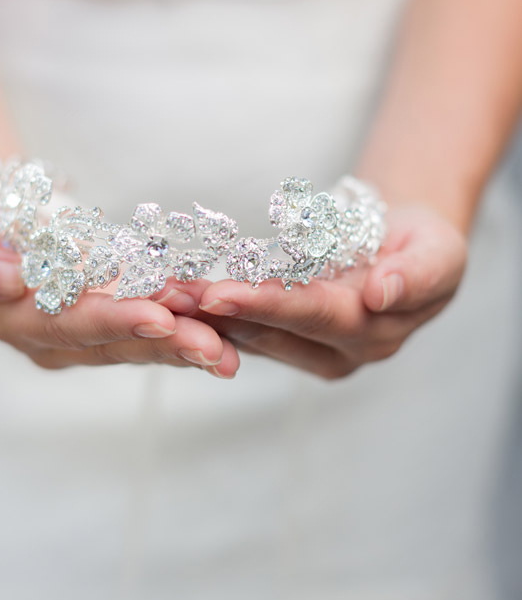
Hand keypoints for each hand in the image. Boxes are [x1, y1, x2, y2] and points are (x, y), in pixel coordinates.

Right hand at [0, 196, 239, 377]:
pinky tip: (226, 328)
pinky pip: (154, 326)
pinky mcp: (112, 320)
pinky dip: (189, 326)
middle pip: (117, 344)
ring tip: (228, 348)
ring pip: (142, 343)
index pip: (71, 326)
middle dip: (167, 343)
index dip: (114, 321)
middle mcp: (58, 341)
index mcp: (20, 326)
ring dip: (187, 343)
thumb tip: (7, 282)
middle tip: (214, 345)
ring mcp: (88, 335)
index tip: (158, 316)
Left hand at [152, 205, 466, 378]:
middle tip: (170, 298)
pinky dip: (209, 314)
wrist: (405, 248)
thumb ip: (417, 275)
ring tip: (161, 295)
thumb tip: (383, 295)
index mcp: (373, 333)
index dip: (268, 305)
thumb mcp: (438, 253)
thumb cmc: (424, 246)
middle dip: (219, 315)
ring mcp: (309, 352)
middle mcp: (337, 353)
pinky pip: (244, 329)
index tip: (220, 295)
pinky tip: (175, 297)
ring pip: (250, 336)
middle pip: (271, 331)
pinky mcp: (287, 342)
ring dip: (203, 317)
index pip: (315, 316)